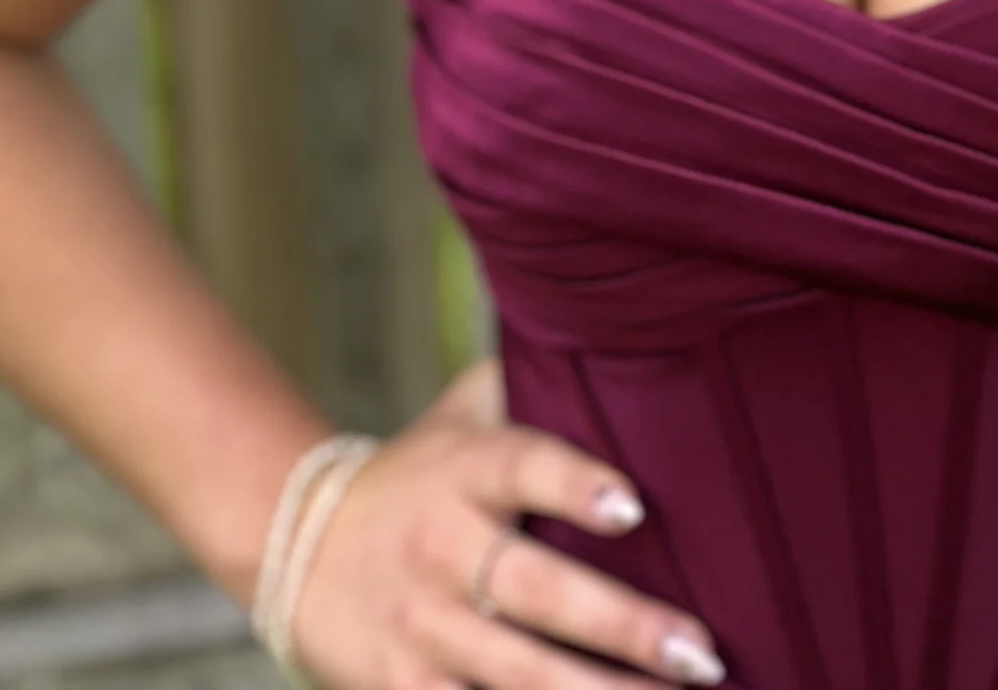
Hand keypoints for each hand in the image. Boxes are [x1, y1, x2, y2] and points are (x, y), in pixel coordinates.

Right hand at [287, 361, 727, 686]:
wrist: (297, 540)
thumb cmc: (420, 470)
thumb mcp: (464, 412)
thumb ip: (530, 382)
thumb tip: (621, 343)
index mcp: (465, 469)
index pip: (524, 466)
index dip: (575, 485)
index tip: (633, 505)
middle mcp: (443, 547)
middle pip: (536, 589)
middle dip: (622, 626)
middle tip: (700, 653)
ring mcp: (421, 625)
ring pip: (515, 670)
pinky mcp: (399, 686)